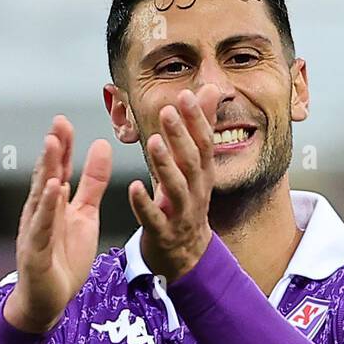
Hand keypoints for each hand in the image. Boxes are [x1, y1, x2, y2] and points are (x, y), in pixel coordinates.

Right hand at [4, 117, 112, 333]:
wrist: (47, 301)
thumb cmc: (62, 258)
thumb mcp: (85, 216)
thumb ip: (92, 184)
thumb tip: (102, 146)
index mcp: (53, 203)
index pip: (57, 169)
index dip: (61, 147)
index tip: (64, 121)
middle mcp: (41, 213)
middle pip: (46, 177)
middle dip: (52, 151)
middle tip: (58, 124)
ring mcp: (36, 232)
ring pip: (41, 197)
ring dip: (46, 171)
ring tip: (52, 145)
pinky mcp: (36, 252)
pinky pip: (42, 228)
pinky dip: (47, 209)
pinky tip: (53, 190)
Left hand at [127, 86, 218, 283]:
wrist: (187, 255)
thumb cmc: (186, 203)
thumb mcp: (196, 166)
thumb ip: (200, 128)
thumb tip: (209, 89)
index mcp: (203, 175)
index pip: (204, 144)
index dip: (197, 120)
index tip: (185, 96)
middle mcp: (196, 193)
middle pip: (192, 163)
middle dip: (181, 137)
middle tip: (167, 113)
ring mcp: (181, 215)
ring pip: (177, 189)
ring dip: (166, 165)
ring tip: (154, 142)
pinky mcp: (163, 234)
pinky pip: (154, 218)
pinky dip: (144, 203)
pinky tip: (134, 187)